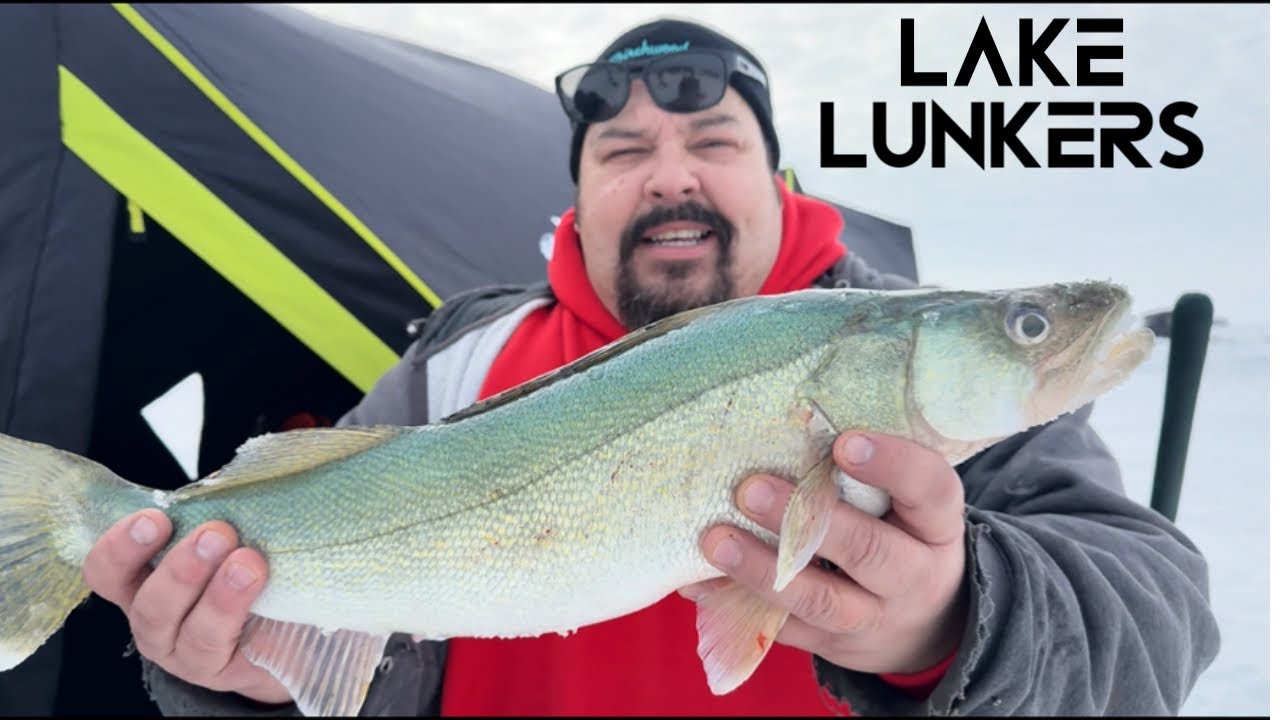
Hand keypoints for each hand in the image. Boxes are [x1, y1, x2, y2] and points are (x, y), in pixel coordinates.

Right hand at [81, 509, 290, 704]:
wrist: (292, 623)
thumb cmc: (247, 566)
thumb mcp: (229, 532)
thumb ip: (218, 505)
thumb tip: (226, 471)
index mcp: (143, 582)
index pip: (107, 571)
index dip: (120, 546)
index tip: (155, 518)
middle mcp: (156, 622)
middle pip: (148, 606)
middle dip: (180, 569)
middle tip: (215, 534)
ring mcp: (187, 653)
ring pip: (189, 632)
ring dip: (217, 594)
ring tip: (248, 563)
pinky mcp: (224, 670)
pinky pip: (225, 648)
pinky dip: (240, 613)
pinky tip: (260, 587)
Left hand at [679, 430, 968, 673]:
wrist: (923, 627)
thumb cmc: (902, 535)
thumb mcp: (910, 506)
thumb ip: (868, 472)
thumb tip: (790, 418)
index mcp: (937, 526)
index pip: (929, 490)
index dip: (891, 465)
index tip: (843, 442)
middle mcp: (913, 577)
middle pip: (869, 552)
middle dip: (808, 521)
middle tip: (751, 488)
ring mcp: (872, 618)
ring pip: (819, 599)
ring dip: (762, 569)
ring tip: (716, 540)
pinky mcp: (832, 645)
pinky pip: (782, 628)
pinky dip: (735, 603)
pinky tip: (696, 581)